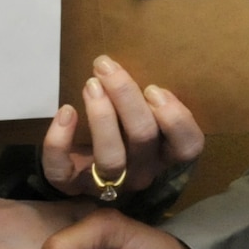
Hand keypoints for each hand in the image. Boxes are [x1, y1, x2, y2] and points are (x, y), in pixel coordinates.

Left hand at [40, 55, 204, 202]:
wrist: (81, 167)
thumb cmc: (121, 129)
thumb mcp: (143, 114)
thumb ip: (148, 98)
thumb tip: (138, 62)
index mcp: (164, 154)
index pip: (188, 147)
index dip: (176, 118)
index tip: (153, 88)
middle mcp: (141, 172)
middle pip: (143, 137)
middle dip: (125, 96)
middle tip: (106, 66)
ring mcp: (107, 183)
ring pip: (111, 158)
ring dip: (101, 116)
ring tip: (91, 85)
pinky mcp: (71, 185)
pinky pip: (62, 170)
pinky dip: (59, 141)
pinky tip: (66, 111)